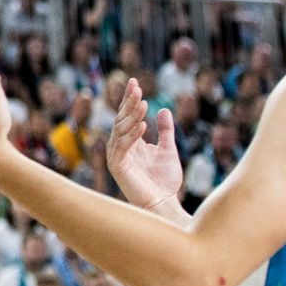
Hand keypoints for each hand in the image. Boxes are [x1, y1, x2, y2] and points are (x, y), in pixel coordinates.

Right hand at [107, 78, 182, 212]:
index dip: (129, 99)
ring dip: (132, 115)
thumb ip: (165, 131)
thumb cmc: (165, 181)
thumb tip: (163, 110)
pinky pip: (123, 147)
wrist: (164, 204)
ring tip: (143, 102)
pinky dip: (132, 135)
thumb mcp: (168, 150)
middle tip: (136, 87)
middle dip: (128, 102)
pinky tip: (143, 124)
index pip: (126, 115)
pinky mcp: (117, 167)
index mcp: (129, 142)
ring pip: (120, 130)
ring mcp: (117, 156)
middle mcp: (120, 147)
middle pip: (121, 119)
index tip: (133, 81)